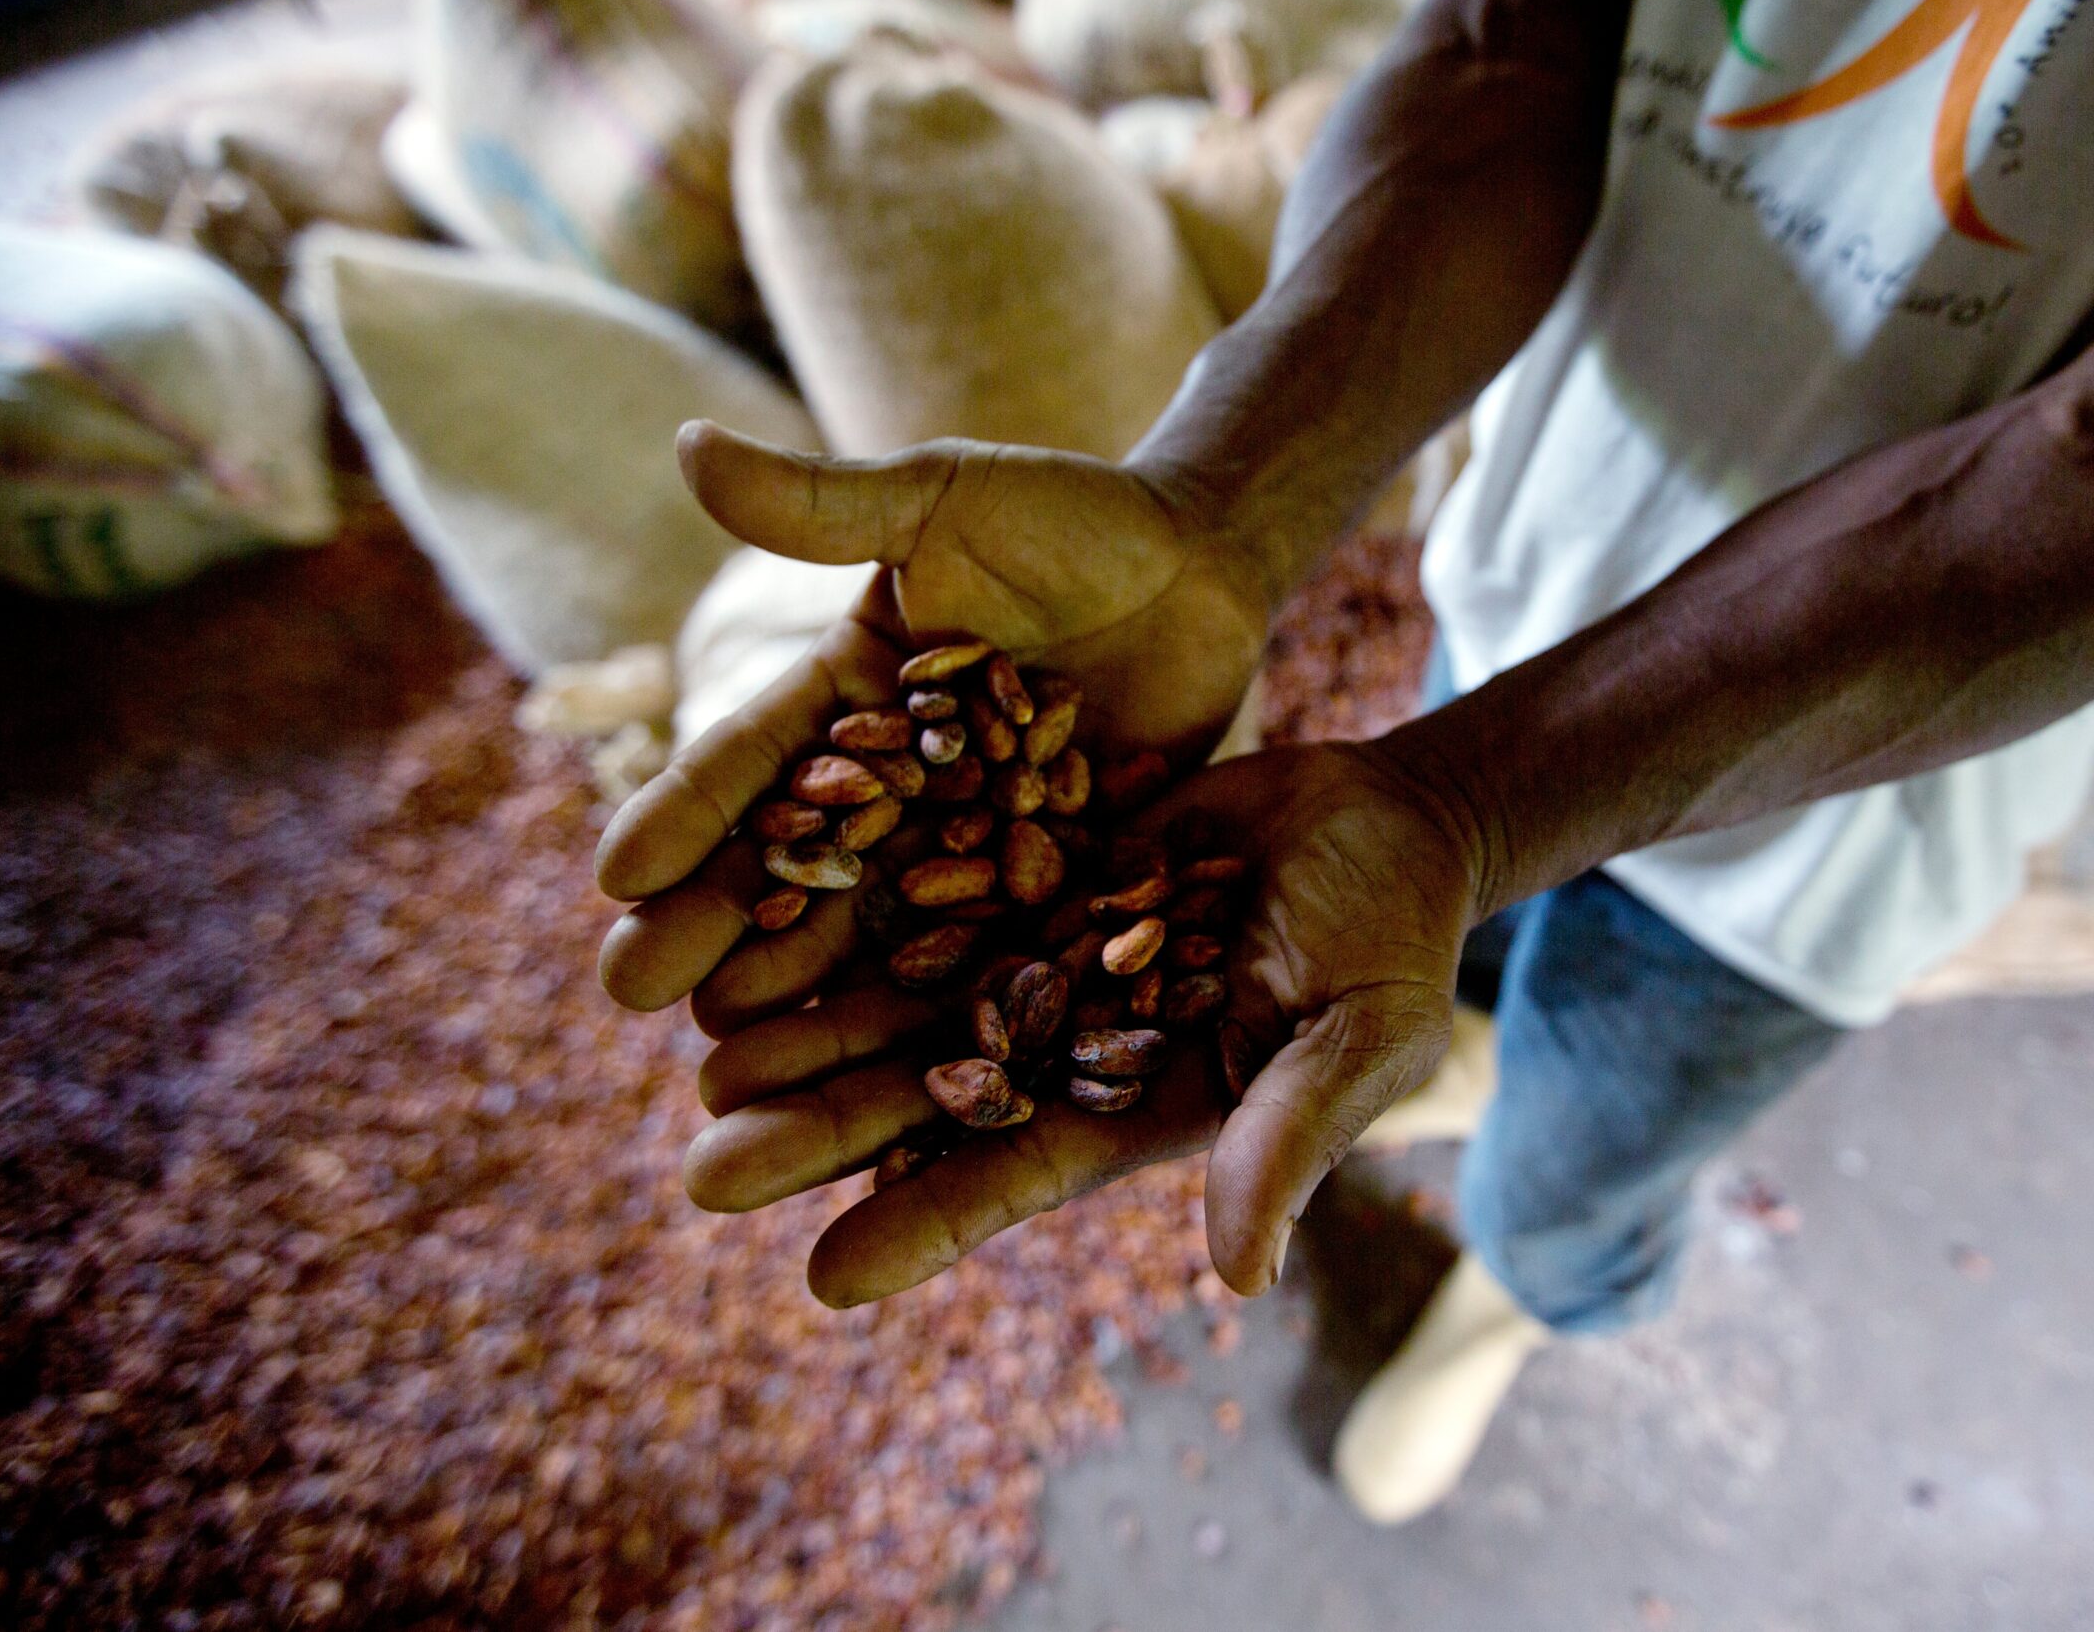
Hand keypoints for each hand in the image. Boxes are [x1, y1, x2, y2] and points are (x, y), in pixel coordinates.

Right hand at [595, 423, 1272, 1033]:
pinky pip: (989, 963)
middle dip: (714, 931)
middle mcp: (893, 791)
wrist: (1207, 568)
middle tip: (639, 998)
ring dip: (805, 1004)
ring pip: (873, 938)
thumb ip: (825, 501)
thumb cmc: (1073, 514)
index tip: (616, 878)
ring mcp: (967, 850)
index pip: (750, 764)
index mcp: (846, 702)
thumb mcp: (946, 495)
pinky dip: (940, 1023)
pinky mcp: (1049, 891)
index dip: (686, 818)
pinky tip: (889, 1091)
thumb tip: (684, 447)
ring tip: (732, 1068)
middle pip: (792, 871)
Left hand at [676, 739, 1482, 1301]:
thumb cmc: (1394, 943)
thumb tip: (1236, 1276)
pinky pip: (931, 881)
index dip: (924, 1226)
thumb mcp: (1357, 1037)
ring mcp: (1041, 952)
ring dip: (811, 1029)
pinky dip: (855, 903)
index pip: (1015, 1179)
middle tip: (703, 1172)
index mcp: (1138, 1108)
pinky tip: (763, 908)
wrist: (1386, 814)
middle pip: (929, 1099)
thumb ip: (1286, 1138)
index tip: (823, 1278)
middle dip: (821, 1134)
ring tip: (699, 1057)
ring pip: (906, 997)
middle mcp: (1067, 1043)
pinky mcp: (1032, 864)